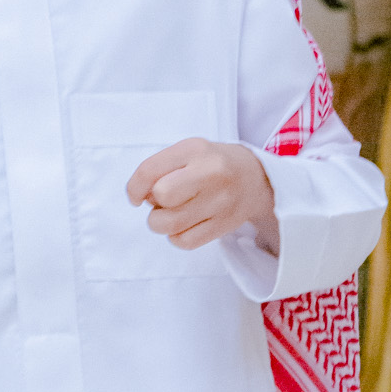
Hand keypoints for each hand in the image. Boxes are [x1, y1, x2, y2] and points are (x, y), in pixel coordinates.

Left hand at [126, 137, 278, 255]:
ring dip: (161, 223)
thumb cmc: (211, 164)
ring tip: (171, 214)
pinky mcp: (225, 225)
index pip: (150, 171)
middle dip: (153, 204)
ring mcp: (220, 201)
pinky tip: (184, 225)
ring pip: (170, 224)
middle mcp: (211, 173)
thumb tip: (139, 197)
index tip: (136, 196)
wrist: (256, 178)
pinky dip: (176, 237)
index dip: (134, 188)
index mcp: (195, 150)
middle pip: (162, 196)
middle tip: (162, 202)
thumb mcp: (187, 152)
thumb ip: (160, 168)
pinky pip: (185, 241)